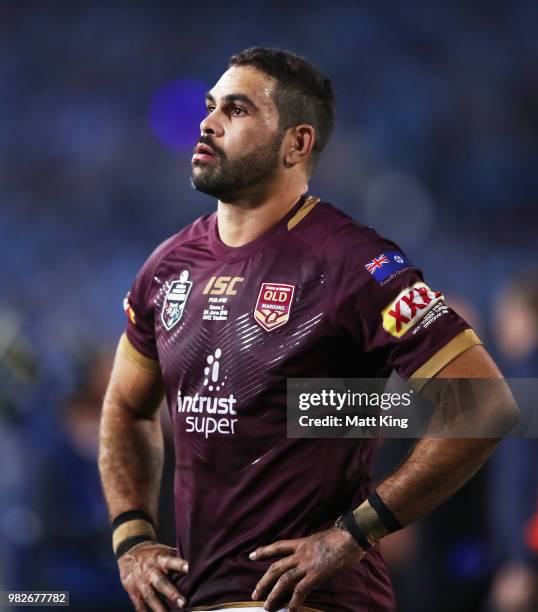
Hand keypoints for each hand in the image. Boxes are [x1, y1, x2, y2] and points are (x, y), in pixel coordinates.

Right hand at [118, 541, 188, 610]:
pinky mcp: (133, 591)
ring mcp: (141, 582)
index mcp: (160, 558)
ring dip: (159, 607)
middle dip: (172, 593)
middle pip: (161, 582)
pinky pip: (139, 604)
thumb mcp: (164, 551)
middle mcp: (150, 570)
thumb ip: (177, 558)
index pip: (172, 562)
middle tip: (184, 603)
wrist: (129, 552)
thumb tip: (197, 561)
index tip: (190, 569)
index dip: (181, 565)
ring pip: (150, 596)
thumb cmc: (153, 553)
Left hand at [250, 527, 365, 611]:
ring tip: (267, 607)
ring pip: (284, 580)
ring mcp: (307, 564)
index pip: (278, 546)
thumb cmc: (342, 536)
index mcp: (301, 543)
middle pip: (276, 567)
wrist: (351, 536)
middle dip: (264, 582)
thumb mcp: (321, 538)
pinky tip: (291, 610)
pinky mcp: (316, 574)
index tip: (251, 555)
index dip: (264, 551)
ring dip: (274, 594)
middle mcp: (300, 553)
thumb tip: (313, 554)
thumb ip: (313, 547)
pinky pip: (301, 590)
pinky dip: (295, 601)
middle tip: (254, 594)